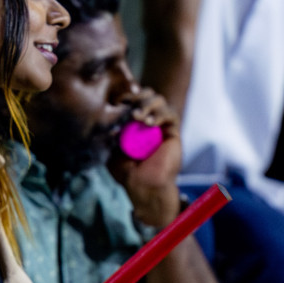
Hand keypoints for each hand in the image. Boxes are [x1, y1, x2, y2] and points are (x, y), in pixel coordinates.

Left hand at [108, 89, 182, 226]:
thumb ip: (109, 140)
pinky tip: (149, 123)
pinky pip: (171, 115)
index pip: (134, 102)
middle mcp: (149, 123)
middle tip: (129, 104)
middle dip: (139, 96)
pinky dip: (160, 115)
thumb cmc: (128, 173)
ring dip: (147, 104)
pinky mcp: (174, 132)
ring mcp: (162, 126)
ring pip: (160, 101)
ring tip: (137, 116)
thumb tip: (109, 126)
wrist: (144, 186)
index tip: (119, 101)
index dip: (128, 97)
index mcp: (134, 125)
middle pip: (148, 96)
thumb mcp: (112, 154)